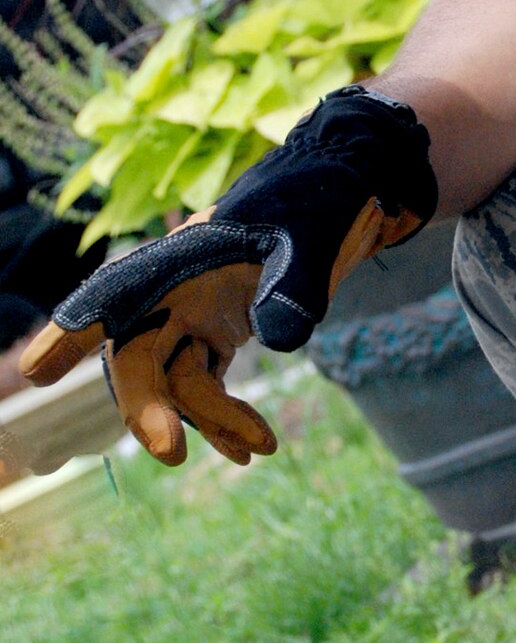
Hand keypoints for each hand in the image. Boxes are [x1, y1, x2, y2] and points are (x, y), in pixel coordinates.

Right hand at [20, 87, 435, 465]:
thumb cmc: (321, 199)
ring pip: (177, 380)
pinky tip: (250, 450)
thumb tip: (278, 341)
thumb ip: (295, 283)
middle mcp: (176, 288)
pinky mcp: (220, 332)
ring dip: (209, 419)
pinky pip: (206, 385)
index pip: (118, 293)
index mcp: (183, 256)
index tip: (41, 372)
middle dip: (147, 405)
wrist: (347, 191)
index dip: (76, 331)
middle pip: (140, 353)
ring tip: (262, 448)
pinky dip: (224, 418)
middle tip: (169, 452)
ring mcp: (194, 313)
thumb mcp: (316, 233)